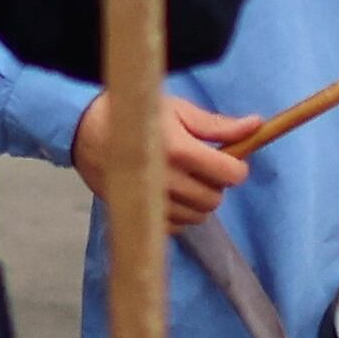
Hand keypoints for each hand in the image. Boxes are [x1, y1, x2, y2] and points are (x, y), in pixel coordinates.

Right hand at [77, 93, 257, 231]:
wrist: (83, 129)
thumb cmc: (135, 114)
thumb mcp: (178, 110)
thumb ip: (218, 125)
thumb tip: (256, 126)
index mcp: (179, 150)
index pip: (230, 174)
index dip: (236, 167)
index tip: (229, 159)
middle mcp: (167, 180)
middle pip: (215, 199)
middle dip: (217, 183)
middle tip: (204, 166)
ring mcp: (151, 202)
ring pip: (198, 216)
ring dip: (200, 200)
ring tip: (186, 179)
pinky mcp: (138, 214)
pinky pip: (176, 227)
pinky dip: (181, 214)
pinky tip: (171, 194)